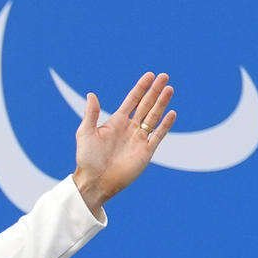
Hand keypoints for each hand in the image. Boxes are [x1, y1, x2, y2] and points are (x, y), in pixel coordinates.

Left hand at [71, 70, 174, 211]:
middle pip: (146, 105)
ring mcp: (139, 139)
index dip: (141, 88)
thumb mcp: (86, 134)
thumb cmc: (87, 159)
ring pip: (154, 117)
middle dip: (155, 91)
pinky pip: (158, 135)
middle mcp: (130, 128)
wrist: (94, 181)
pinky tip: (171, 113)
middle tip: (165, 76)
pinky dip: (165, 125)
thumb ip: (91, 114)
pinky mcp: (146, 151)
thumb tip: (92, 94)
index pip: (132, 100)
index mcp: (116, 122)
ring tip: (169, 89)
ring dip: (162, 103)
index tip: (150, 75)